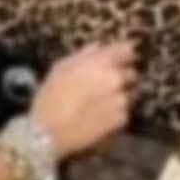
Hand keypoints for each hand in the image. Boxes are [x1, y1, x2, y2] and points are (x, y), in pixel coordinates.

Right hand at [29, 41, 136, 158]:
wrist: (48, 133)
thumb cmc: (50, 98)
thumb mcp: (60, 68)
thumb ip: (83, 54)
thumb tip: (99, 46)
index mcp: (101, 63)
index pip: (126, 50)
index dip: (123, 55)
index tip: (120, 59)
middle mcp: (115, 79)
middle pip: (131, 73)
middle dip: (122, 78)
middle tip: (103, 88)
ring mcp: (121, 100)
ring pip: (129, 94)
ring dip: (119, 97)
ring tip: (99, 105)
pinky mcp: (121, 119)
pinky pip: (124, 112)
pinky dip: (116, 114)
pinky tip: (98, 118)